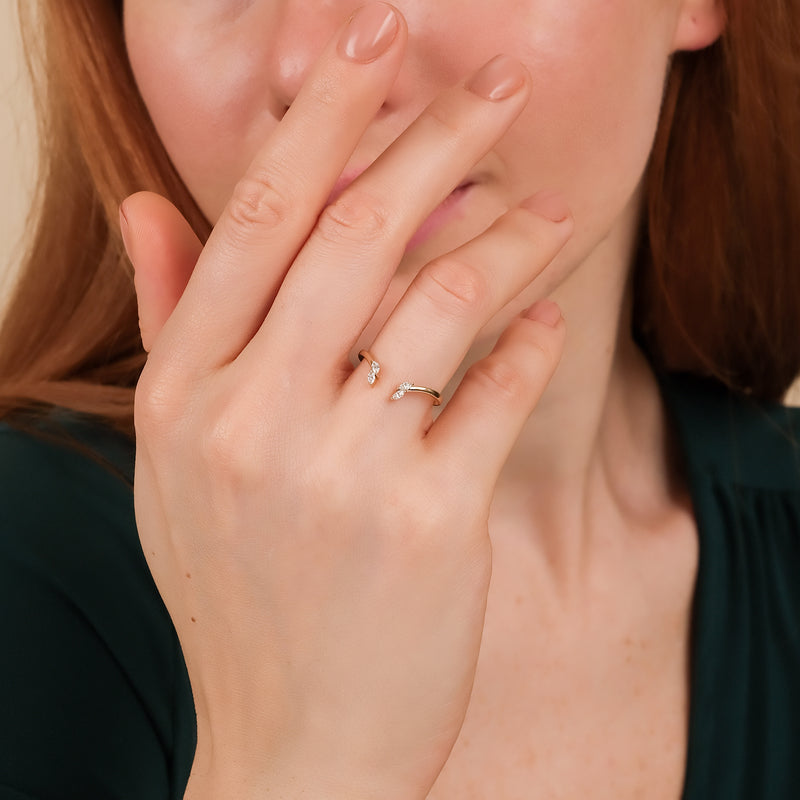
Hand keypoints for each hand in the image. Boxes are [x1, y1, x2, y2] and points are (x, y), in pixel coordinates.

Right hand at [122, 4, 570, 797]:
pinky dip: (532, 342)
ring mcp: (341, 476)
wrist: (294, 737)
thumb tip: (147, 208)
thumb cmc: (243, 592)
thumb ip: (172, 329)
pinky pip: (496, 395)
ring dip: (511, 237)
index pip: (253, 221)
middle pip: (353, 235)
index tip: (372, 45)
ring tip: (553, 204)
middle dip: (435, 138)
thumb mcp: (177, 465)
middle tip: (498, 85)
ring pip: (441, 302)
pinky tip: (550, 316)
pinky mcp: (429, 524)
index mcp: (185, 400)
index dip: (320, 117)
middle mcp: (253, 425)